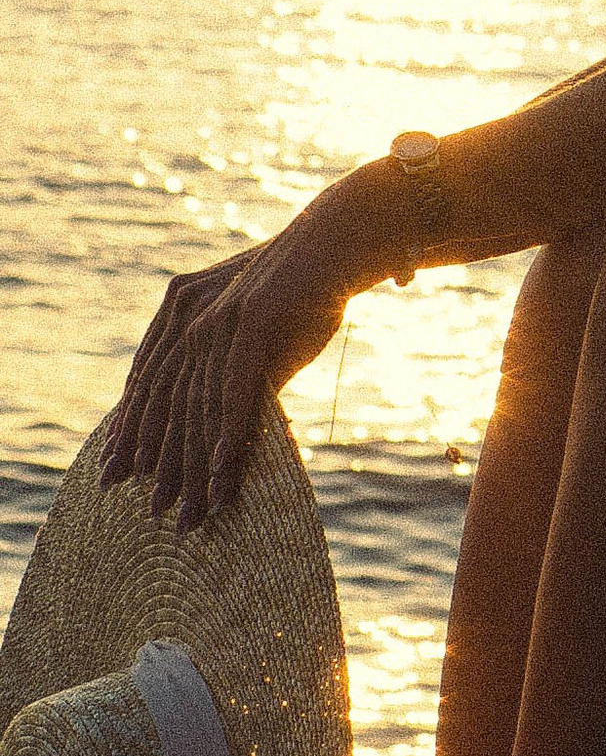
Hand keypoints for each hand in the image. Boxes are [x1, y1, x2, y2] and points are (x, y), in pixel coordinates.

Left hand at [102, 184, 381, 526]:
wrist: (340, 243)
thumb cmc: (302, 293)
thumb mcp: (254, 337)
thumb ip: (228, 373)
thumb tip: (218, 426)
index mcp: (179, 313)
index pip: (146, 385)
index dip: (129, 433)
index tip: (114, 475)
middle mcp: (189, 315)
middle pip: (166, 403)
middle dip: (159, 462)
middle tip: (155, 512)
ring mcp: (218, 317)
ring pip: (198, 405)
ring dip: (196, 463)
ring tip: (196, 509)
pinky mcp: (250, 321)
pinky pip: (233, 388)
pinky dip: (227, 433)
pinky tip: (221, 471)